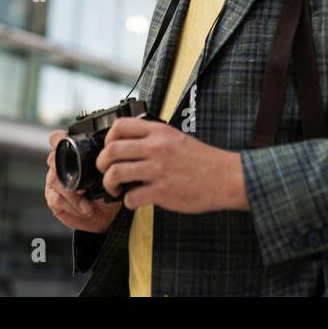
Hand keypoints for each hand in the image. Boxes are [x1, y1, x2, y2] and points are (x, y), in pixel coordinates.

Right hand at [45, 129, 122, 232]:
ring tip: (89, 206)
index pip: (57, 139)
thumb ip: (105, 165)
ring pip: (54, 180)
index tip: (68, 144)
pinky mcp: (53, 199)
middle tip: (83, 187)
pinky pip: (56, 199)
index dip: (59, 138)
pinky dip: (72, 206)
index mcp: (72, 154)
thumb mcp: (110, 175)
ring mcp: (54, 182)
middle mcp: (60, 165)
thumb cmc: (108, 190)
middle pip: (52, 158)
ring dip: (73, 196)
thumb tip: (107, 161)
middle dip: (67, 171)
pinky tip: (85, 210)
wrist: (107, 214)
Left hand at [95, 118, 248, 213]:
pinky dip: (128, 202)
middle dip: (102, 164)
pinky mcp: (162, 192)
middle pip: (112, 150)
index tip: (108, 148)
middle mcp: (156, 148)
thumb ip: (155, 137)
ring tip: (115, 189)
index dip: (107, 138)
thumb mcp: (177, 137)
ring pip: (115, 173)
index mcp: (159, 132)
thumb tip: (131, 142)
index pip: (120, 126)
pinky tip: (134, 201)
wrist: (226, 177)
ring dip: (110, 184)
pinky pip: (131, 197)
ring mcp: (158, 170)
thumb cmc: (204, 160)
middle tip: (105, 171)